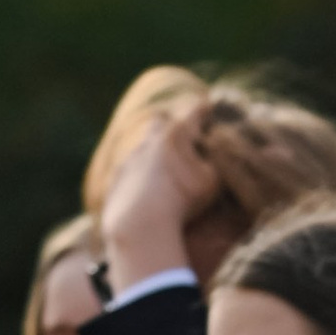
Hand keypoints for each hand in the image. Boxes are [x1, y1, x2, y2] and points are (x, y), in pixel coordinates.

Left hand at [99, 109, 220, 291]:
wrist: (140, 225)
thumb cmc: (183, 200)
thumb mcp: (213, 181)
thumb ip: (217, 161)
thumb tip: (217, 151)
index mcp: (177, 134)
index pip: (195, 111)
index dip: (206, 110)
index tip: (212, 109)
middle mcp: (151, 140)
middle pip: (161, 120)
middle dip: (173, 125)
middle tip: (186, 136)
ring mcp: (131, 158)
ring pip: (144, 145)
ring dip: (155, 150)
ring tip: (166, 165)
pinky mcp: (118, 178)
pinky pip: (130, 167)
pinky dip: (140, 172)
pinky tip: (146, 186)